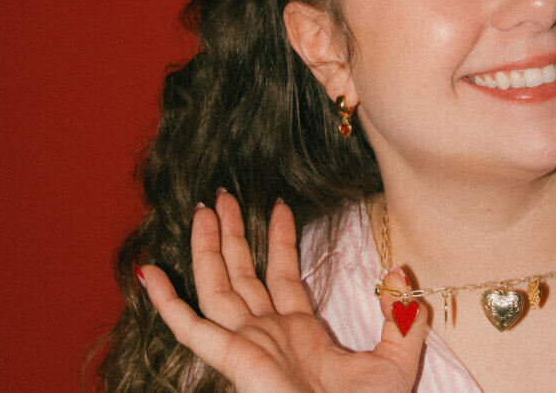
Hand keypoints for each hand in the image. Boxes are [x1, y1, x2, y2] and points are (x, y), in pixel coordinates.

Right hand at [138, 191, 428, 391]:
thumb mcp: (396, 360)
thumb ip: (402, 318)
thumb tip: (403, 273)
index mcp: (301, 332)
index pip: (284, 273)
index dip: (280, 238)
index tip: (278, 204)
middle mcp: (268, 333)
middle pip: (243, 272)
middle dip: (233, 233)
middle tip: (221, 195)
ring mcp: (246, 344)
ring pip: (217, 285)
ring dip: (207, 247)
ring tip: (201, 209)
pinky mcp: (231, 359)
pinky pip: (190, 327)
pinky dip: (168, 302)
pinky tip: (151, 273)